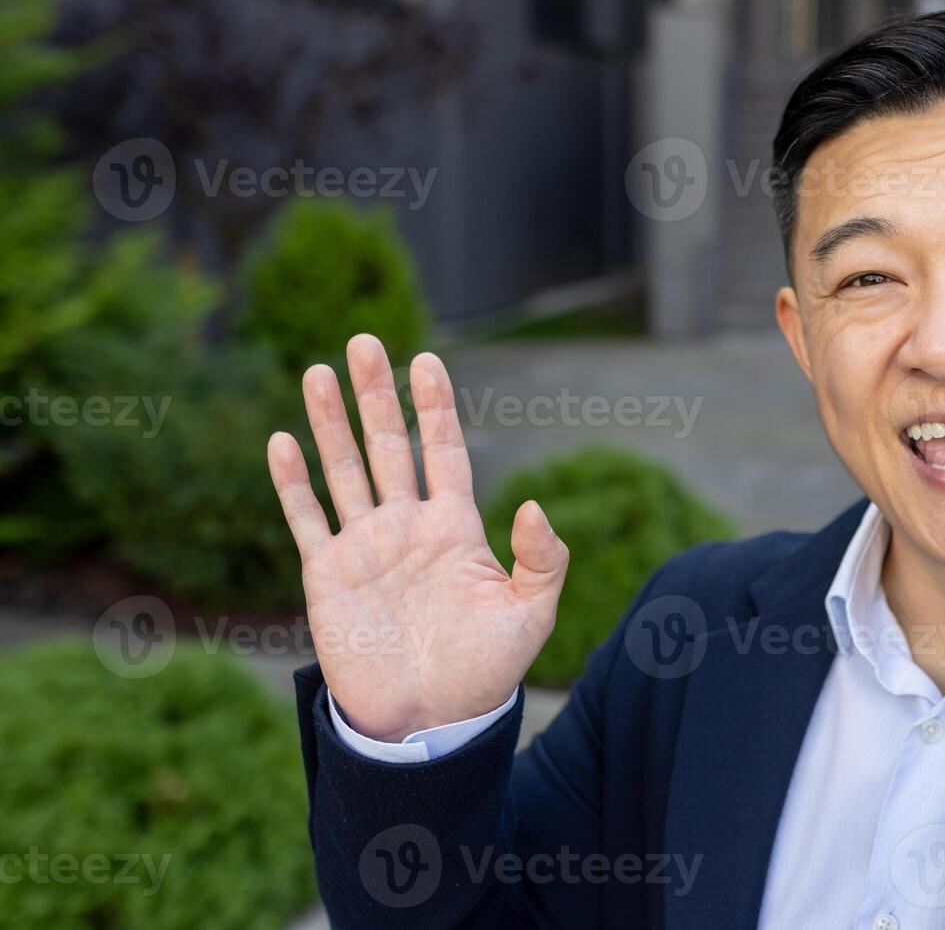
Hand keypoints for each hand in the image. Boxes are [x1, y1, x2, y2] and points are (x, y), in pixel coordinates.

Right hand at [266, 333, 567, 741]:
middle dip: (377, 396)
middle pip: (389, 446)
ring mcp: (365, 547)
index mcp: (455, 527)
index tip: (426, 360)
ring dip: (330, 423)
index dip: (434, 407)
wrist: (430, 721)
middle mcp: (407, 526)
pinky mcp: (328, 575)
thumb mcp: (531, 613)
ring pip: (344, 470)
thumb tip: (534, 505)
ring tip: (319, 369)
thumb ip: (543, 558)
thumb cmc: (486, 670)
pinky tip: (282, 441)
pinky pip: (307, 518)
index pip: (443, 451)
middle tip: (365, 342)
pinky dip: (292, 483)